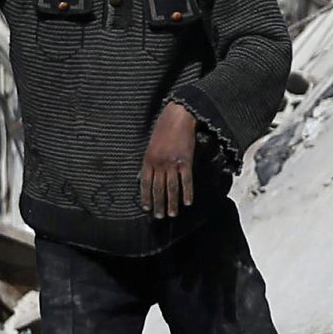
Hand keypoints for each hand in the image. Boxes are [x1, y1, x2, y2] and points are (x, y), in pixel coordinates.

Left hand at [143, 102, 198, 216]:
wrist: (178, 117)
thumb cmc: (164, 128)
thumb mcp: (151, 144)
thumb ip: (150, 160)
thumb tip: (147, 176)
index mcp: (148, 159)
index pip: (145, 183)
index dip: (145, 196)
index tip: (147, 208)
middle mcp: (159, 164)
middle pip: (158, 189)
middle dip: (158, 204)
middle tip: (159, 217)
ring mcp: (172, 164)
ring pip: (171, 188)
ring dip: (172, 203)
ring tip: (172, 214)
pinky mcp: (186, 162)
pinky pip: (186, 181)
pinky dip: (187, 193)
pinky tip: (188, 202)